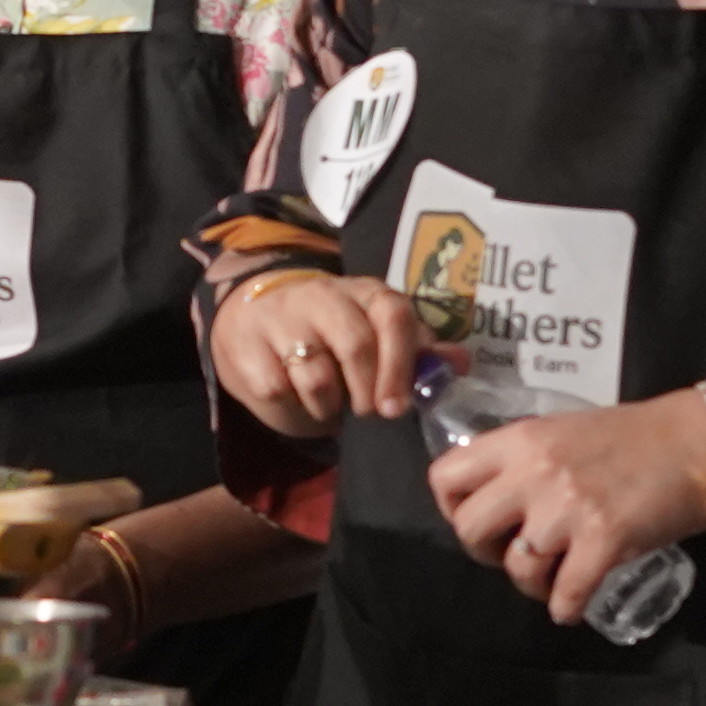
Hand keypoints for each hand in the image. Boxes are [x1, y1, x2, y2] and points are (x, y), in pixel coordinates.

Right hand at [212, 272, 433, 437]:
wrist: (254, 319)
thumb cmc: (331, 335)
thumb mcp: (377, 336)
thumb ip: (418, 352)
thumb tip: (460, 364)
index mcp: (364, 292)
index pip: (393, 314)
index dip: (400, 363)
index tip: (397, 407)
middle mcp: (322, 296)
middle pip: (356, 345)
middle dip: (366, 393)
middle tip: (366, 413)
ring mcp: (280, 317)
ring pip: (315, 374)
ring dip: (327, 405)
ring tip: (327, 405)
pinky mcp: (245, 343)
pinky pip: (276, 388)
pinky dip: (290, 405)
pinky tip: (293, 397)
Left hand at [425, 387, 705, 623]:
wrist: (701, 441)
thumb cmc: (635, 436)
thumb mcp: (563, 431)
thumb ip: (526, 459)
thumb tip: (499, 497)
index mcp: (518, 440)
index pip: (445, 476)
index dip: (451, 508)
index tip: (477, 521)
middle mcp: (533, 472)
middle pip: (469, 529)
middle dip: (484, 553)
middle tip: (509, 555)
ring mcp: (567, 508)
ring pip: (518, 567)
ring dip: (531, 585)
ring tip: (550, 582)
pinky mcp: (605, 540)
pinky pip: (567, 592)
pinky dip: (566, 608)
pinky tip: (573, 607)